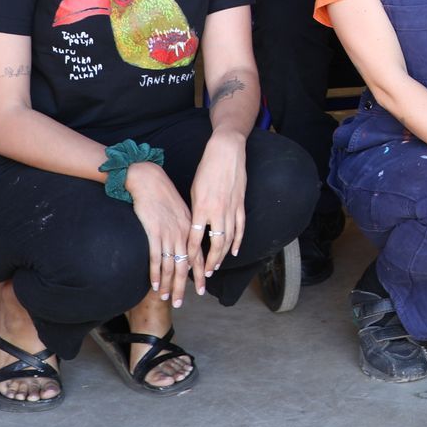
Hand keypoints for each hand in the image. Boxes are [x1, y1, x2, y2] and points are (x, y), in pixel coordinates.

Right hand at [125, 162, 196, 307]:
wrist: (149, 180)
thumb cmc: (164, 195)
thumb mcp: (181, 211)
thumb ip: (185, 227)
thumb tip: (186, 244)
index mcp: (190, 228)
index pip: (198, 256)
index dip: (200, 273)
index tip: (201, 289)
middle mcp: (182, 233)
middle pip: (186, 265)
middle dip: (184, 286)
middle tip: (181, 302)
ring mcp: (169, 234)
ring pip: (172, 265)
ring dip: (169, 284)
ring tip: (166, 297)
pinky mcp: (154, 232)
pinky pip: (156, 258)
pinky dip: (156, 273)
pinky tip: (155, 284)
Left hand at [186, 131, 247, 291]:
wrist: (226, 152)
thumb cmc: (206, 169)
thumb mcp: (195, 190)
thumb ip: (195, 210)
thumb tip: (193, 227)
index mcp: (202, 208)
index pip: (195, 239)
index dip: (191, 255)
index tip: (185, 267)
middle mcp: (217, 211)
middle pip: (214, 244)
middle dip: (209, 262)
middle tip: (205, 274)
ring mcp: (232, 208)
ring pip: (229, 239)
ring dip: (222, 255)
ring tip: (216, 267)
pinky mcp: (241, 204)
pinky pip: (240, 227)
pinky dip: (238, 241)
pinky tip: (234, 251)